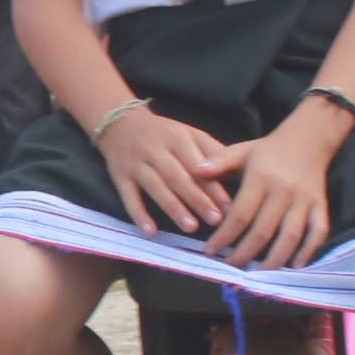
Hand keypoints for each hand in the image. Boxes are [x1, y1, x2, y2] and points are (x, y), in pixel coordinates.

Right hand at [96, 107, 230, 234]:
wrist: (119, 123)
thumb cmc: (162, 133)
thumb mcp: (188, 133)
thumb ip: (211, 151)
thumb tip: (236, 174)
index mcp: (176, 137)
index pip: (197, 164)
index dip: (213, 186)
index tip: (229, 207)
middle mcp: (155, 149)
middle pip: (178, 176)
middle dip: (198, 199)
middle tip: (215, 220)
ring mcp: (136, 163)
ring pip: (156, 187)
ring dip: (173, 208)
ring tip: (191, 227)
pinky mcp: (119, 176)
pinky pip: (129, 197)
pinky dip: (139, 215)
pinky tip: (151, 232)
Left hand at [198, 111, 341, 268]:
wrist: (309, 139)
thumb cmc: (268, 150)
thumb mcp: (242, 151)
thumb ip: (219, 162)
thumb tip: (194, 170)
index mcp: (261, 178)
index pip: (240, 214)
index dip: (225, 236)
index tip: (210, 251)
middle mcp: (283, 192)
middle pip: (263, 231)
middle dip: (245, 254)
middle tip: (230, 268)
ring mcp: (304, 201)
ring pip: (290, 236)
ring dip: (274, 259)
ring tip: (258, 275)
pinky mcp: (321, 206)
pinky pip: (318, 232)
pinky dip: (309, 251)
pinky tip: (294, 266)